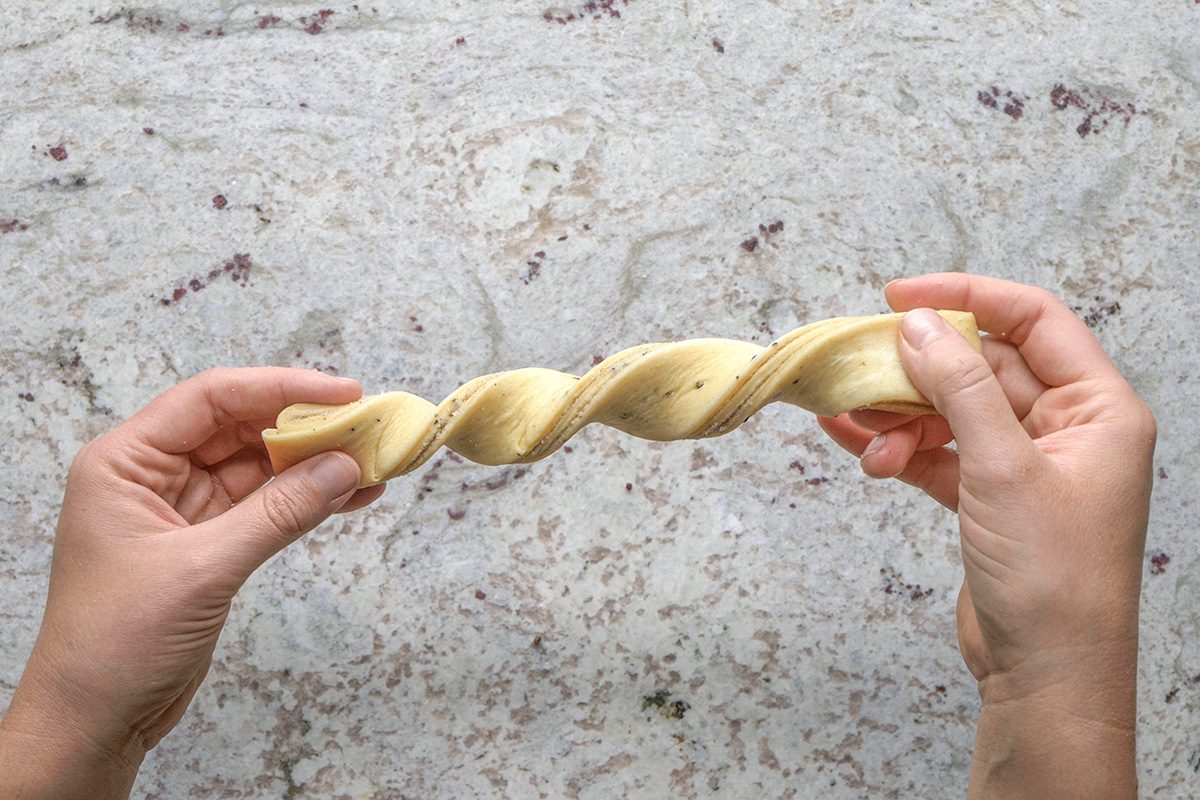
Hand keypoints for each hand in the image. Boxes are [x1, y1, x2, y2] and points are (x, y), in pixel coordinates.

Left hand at [0, 368, 384, 798]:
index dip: (281, 389)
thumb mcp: (203, 570)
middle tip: (369, 428)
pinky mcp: (209, 542)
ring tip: (374, 462)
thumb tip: (343, 467)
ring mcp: (183, 508)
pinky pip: (267, 505)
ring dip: (315, 463)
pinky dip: (307, 499)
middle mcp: (153, 474)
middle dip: (307, 426)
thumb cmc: (116, 642)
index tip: (344, 393)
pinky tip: (351, 496)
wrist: (95, 719)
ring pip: (260, 466)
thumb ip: (278, 514)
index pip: (212, 400)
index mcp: (127, 462)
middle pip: (241, 427)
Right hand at [818, 275, 1154, 797]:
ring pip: (952, 411)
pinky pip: (939, 453)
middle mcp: (1067, 429)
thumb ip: (959, 389)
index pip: (1032, 320)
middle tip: (861, 367)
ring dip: (899, 416)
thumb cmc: (1053, 579)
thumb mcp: (1003, 468)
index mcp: (1098, 408)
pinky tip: (857, 449)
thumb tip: (919, 326)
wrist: (1046, 676)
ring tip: (854, 427)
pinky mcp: (991, 498)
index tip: (900, 295)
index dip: (967, 297)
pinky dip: (900, 449)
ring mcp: (1026, 464)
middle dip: (918, 369)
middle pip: (982, 367)